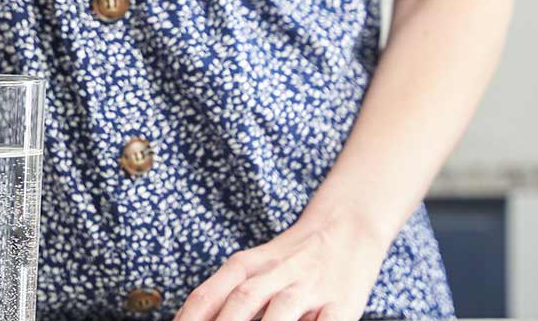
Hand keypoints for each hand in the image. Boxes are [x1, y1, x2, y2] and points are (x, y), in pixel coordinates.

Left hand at [173, 211, 388, 320]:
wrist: (346, 226)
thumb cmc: (291, 256)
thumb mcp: (255, 266)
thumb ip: (225, 293)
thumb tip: (192, 319)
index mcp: (248, 264)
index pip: (210, 294)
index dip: (190, 317)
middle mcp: (275, 273)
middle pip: (241, 301)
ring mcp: (309, 287)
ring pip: (280, 311)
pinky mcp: (342, 302)